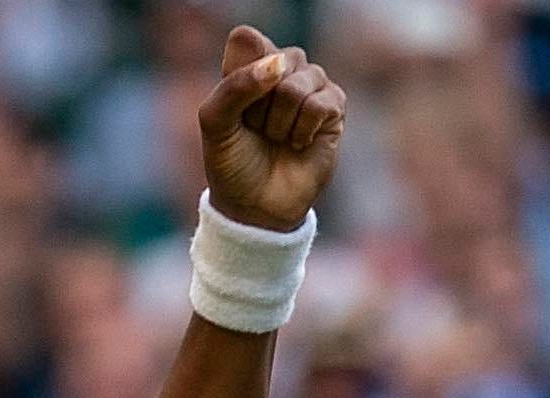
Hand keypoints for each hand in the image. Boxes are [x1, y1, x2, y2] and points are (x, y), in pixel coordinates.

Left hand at [192, 27, 346, 231]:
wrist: (255, 205)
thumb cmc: (232, 162)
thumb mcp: (215, 123)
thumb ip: (234, 86)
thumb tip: (278, 65)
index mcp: (250, 62)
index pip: (247, 40)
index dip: (240, 74)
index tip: (235, 109)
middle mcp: (283, 66)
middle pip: (275, 61)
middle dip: (259, 106)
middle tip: (257, 128)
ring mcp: (311, 84)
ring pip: (297, 85)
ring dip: (279, 122)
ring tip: (276, 138)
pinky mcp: (334, 106)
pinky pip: (320, 103)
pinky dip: (302, 131)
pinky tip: (298, 143)